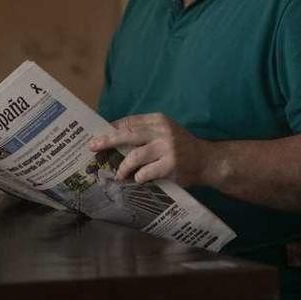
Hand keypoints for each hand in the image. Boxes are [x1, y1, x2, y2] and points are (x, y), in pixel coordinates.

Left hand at [88, 113, 213, 185]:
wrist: (208, 160)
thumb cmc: (182, 147)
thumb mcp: (165, 132)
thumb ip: (145, 132)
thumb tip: (114, 136)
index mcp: (158, 120)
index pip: (129, 122)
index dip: (112, 129)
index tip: (97, 135)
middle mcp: (162, 131)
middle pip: (127, 134)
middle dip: (107, 141)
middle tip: (93, 147)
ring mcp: (167, 148)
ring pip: (134, 156)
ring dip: (123, 167)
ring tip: (119, 174)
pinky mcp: (170, 165)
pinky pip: (145, 172)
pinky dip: (139, 177)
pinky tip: (138, 179)